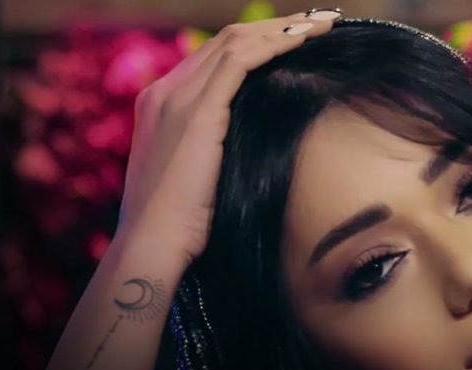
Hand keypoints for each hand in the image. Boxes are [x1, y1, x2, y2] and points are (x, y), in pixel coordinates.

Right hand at [115, 9, 341, 264]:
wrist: (151, 243)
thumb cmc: (178, 227)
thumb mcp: (195, 179)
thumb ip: (214, 153)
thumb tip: (253, 151)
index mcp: (160, 105)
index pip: (213, 58)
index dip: (256, 44)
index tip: (294, 41)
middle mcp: (164, 92)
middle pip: (226, 41)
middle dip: (275, 28)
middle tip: (317, 23)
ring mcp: (176, 98)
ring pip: (235, 43)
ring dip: (283, 30)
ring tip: (320, 26)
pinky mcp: (196, 112)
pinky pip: (240, 61)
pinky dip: (274, 45)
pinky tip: (303, 40)